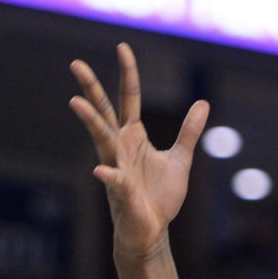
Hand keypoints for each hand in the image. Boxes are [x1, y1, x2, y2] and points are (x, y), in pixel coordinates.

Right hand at [69, 43, 208, 260]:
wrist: (151, 232)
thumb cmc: (159, 197)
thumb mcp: (180, 159)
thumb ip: (189, 132)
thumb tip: (203, 102)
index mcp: (134, 137)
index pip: (128, 98)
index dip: (127, 73)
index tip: (122, 46)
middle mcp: (120, 148)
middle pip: (104, 112)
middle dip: (91, 88)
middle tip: (75, 64)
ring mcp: (117, 168)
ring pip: (101, 140)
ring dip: (90, 122)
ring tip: (75, 102)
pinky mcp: (122, 192)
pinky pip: (114, 181)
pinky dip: (109, 175)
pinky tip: (102, 170)